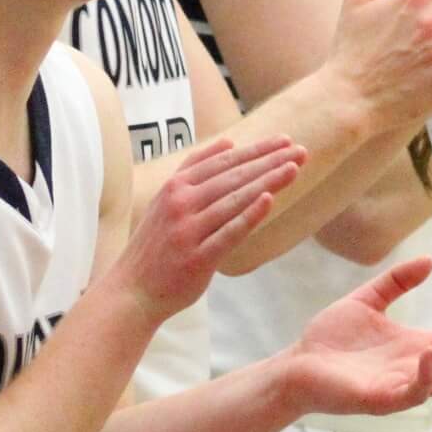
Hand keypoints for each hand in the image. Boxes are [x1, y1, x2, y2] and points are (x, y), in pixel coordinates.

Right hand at [114, 134, 305, 320]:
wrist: (132, 291)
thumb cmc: (156, 245)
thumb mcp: (166, 199)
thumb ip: (194, 170)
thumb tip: (228, 142)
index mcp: (175, 186)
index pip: (222, 161)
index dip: (255, 150)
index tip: (284, 141)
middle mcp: (180, 203)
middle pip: (232, 176)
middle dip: (269, 161)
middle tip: (300, 150)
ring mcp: (188, 230)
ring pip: (234, 199)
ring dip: (268, 181)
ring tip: (294, 168)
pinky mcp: (197, 257)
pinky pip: (228, 233)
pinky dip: (249, 215)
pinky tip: (270, 200)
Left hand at [276, 256, 431, 416]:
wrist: (296, 363)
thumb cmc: (330, 338)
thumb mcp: (367, 300)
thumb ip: (397, 282)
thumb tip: (430, 261)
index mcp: (417, 348)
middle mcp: (415, 370)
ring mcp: (400, 387)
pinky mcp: (380, 399)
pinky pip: (411, 393)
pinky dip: (424, 376)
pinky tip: (428, 353)